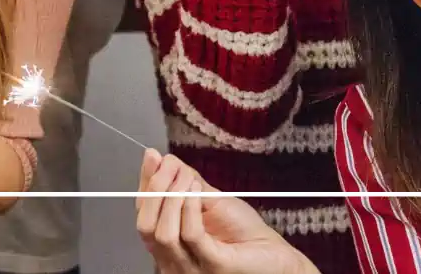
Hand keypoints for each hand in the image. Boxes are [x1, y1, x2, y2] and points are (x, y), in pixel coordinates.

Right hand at [136, 150, 317, 273]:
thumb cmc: (245, 233)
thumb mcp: (208, 200)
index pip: (143, 215)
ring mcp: (192, 268)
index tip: (152, 157)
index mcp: (168, 246)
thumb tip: (159, 158)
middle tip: (169, 166)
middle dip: (154, 188)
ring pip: (162, 233)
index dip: (145, 183)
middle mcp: (173, 262)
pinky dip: (189, 208)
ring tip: (188, 179)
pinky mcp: (215, 266)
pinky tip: (196, 193)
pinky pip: (190, 235)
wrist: (277, 257)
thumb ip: (183, 184)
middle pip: (145, 225)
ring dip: (172, 196)